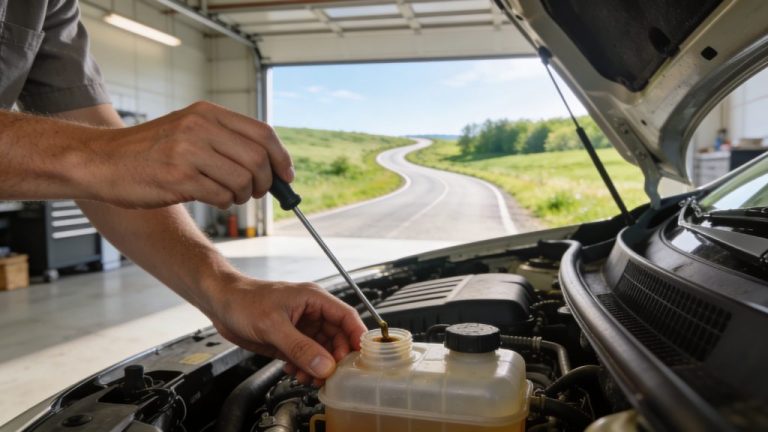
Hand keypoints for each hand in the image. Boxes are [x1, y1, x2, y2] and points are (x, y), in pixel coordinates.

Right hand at [85, 101, 292, 208]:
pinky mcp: (178, 178)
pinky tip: (211, 198)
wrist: (101, 161)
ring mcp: (188, 152)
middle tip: (255, 192)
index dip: (281, 157)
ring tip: (229, 195)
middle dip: (265, 182)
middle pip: (258, 158)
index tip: (286, 176)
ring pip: (243, 180)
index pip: (263, 133)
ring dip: (242, 195)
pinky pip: (221, 196)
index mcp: (206, 113)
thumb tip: (270, 162)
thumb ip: (224, 138)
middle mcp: (200, 127)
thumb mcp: (187, 129)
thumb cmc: (149, 152)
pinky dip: (224, 203)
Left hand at [206, 275, 366, 385]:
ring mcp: (301, 327)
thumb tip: (325, 365)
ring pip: (322, 350)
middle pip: (338, 337)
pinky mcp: (289, 339)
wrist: (220, 303)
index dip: (357, 336)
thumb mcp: (273, 325)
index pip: (347, 316)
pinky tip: (294, 371)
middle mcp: (312, 313)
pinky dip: (304, 367)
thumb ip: (300, 347)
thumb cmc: (244, 300)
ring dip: (319, 366)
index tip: (361, 357)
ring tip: (310, 378)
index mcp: (314, 299)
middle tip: (331, 376)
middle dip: (335, 358)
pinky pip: (306, 357)